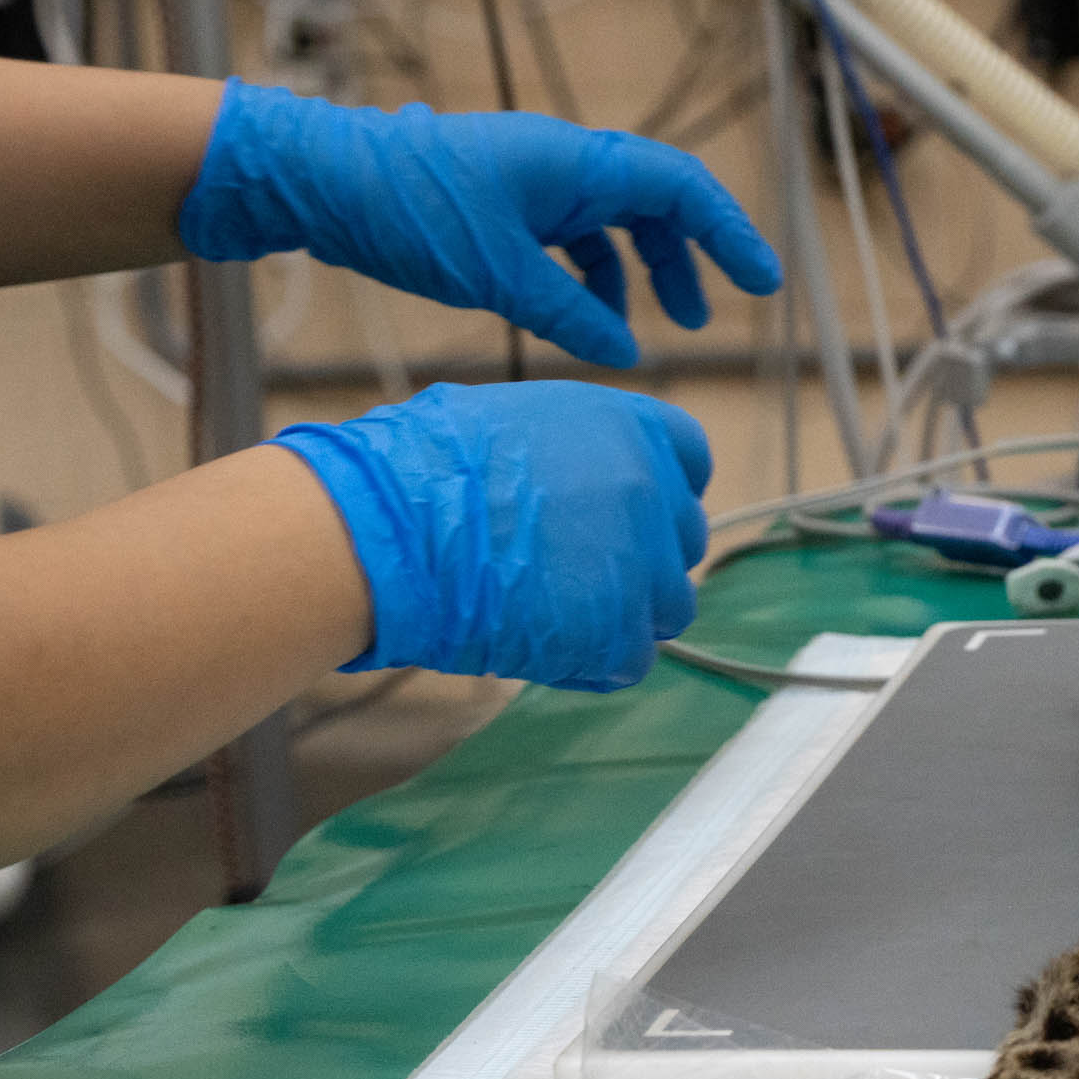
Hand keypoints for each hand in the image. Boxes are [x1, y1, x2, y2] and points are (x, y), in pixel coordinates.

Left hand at [179, 80, 781, 366]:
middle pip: (653, 206)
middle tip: (706, 314)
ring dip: (639, 275)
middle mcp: (563, 167)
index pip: (679, 189)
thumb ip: (569, 314)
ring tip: (654, 329)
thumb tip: (624, 349)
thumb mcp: (498, 275)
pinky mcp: (505, 206)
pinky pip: (570, 241)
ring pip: (612, 227)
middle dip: (688, 259)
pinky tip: (589, 325)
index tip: (760, 280)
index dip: (726, 233)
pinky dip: (590, 281)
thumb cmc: (406, 209)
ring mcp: (534, 184)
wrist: (321, 180)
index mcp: (575, 164)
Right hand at [272, 382, 711, 690]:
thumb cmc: (421, 467)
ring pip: (669, 604)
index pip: (690, 458)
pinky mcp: (618, 632)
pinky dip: (594, 660)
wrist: (388, 532)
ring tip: (559, 614)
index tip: (630, 511)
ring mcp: (642, 565)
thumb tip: (572, 469)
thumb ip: (571, 447)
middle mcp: (652, 491)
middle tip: (579, 569)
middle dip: (641, 555)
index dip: (661, 488)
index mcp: (631, 427)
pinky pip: (631, 659)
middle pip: (682, 537)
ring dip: (625, 612)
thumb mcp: (512, 418)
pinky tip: (547, 649)